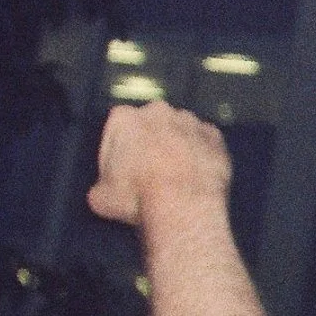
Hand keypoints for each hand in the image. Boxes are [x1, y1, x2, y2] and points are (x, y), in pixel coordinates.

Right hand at [87, 101, 232, 225]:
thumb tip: (103, 193)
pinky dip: (202, 152)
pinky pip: (205, 141)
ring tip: (179, 173)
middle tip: (152, 169)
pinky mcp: (215, 135)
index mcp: (123, 118)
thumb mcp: (101, 197)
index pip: (117, 128)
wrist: (184, 204)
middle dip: (151, 141)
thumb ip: (100, 187)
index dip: (120, 150)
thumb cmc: (137, 197)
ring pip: (180, 129)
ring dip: (178, 144)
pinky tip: (199, 172)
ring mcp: (190, 120)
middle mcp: (157, 111)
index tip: (124, 168)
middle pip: (151, 124)